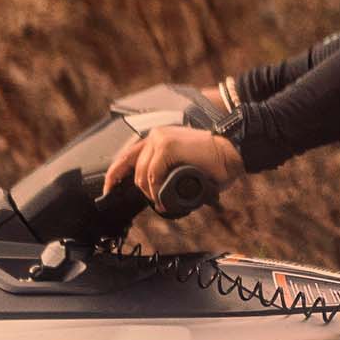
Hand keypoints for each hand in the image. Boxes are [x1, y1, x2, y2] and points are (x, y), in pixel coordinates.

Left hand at [103, 121, 243, 214]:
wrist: (231, 154)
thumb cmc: (211, 165)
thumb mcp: (180, 168)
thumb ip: (165, 173)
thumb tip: (151, 191)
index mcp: (157, 139)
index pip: (127, 156)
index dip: (114, 174)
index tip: (108, 190)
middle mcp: (155, 135)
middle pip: (133, 169)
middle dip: (141, 191)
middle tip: (157, 203)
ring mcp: (160, 139)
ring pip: (143, 175)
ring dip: (152, 194)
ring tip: (165, 202)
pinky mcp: (168, 146)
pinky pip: (153, 175)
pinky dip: (157, 190)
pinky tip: (165, 197)